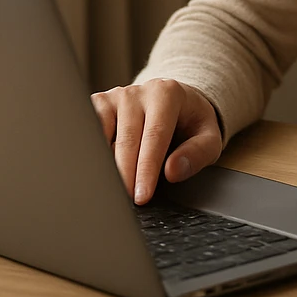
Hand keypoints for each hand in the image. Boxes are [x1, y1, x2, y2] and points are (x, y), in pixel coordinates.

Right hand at [90, 79, 222, 204]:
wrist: (177, 102)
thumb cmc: (191, 123)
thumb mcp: (209, 138)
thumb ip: (197, 154)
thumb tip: (173, 171)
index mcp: (166, 94)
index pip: (154, 136)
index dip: (146, 169)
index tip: (142, 196)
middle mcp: (137, 92)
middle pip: (126, 140)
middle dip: (125, 175)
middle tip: (124, 204)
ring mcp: (114, 96)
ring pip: (101, 135)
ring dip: (103, 165)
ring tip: (107, 192)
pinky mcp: (97, 104)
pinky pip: (86, 130)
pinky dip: (88, 152)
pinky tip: (92, 173)